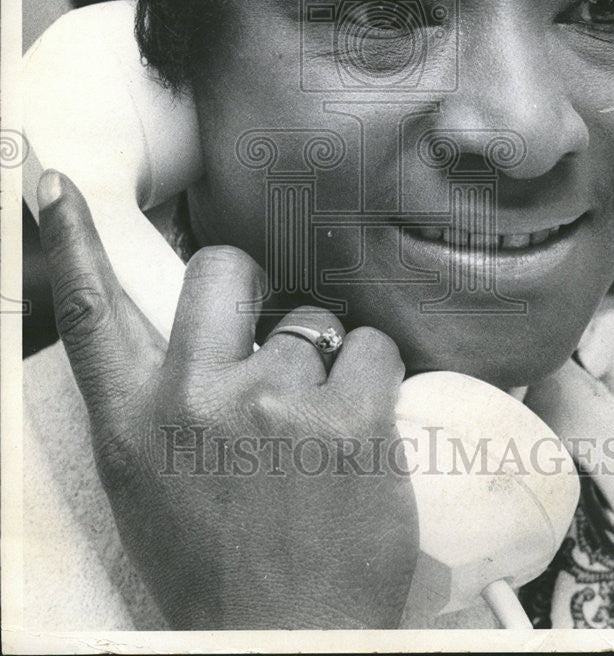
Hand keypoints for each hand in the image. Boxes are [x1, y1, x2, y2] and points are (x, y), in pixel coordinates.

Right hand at [37, 171, 417, 629]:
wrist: (287, 640)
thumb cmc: (217, 567)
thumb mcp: (151, 482)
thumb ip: (159, 403)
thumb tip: (190, 339)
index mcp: (135, 423)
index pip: (90, 312)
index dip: (70, 242)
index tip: (56, 186)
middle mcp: (196, 401)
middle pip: (224, 272)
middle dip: (250, 290)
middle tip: (267, 342)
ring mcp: (276, 405)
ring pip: (311, 320)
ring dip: (318, 363)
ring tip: (313, 433)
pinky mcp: (351, 420)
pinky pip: (371, 345)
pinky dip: (373, 376)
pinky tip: (360, 430)